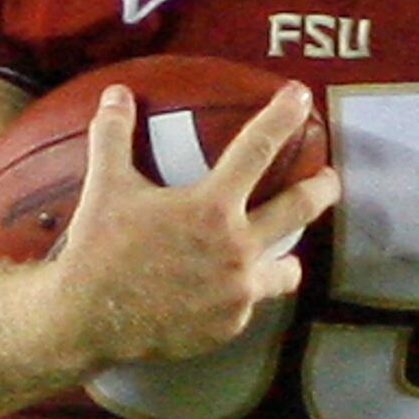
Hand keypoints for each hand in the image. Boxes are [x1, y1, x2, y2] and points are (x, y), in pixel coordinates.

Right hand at [45, 82, 340, 367]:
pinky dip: (241, 294)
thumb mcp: (105, 188)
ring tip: (285, 258)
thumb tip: (116, 95)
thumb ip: (114, 138)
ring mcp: (237, 290)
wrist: (89, 320)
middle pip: (299, 210)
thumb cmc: (98, 250)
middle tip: (329, 179)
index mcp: (210, 207)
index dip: (283, 117)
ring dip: (289, 259)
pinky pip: (248, 303)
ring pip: (286, 270)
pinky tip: (225, 293)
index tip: (301, 97)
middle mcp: (237, 247)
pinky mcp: (229, 323)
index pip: (257, 149)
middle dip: (321, 189)